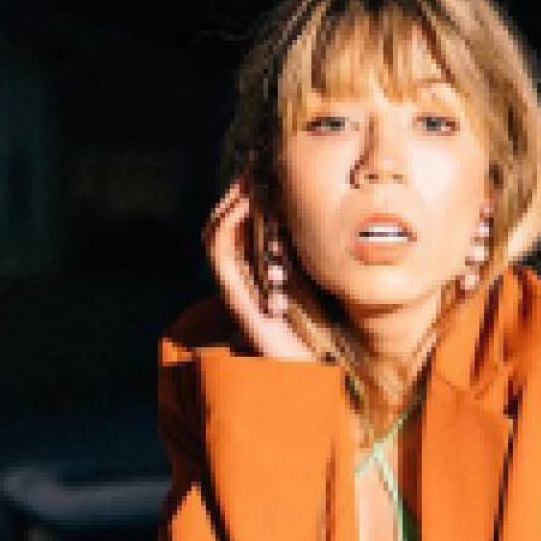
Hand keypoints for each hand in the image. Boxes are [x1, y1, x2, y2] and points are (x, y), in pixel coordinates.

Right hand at [202, 178, 316, 361]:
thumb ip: (311, 255)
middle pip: (222, 225)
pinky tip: (246, 206)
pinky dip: (229, 226)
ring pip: (216, 236)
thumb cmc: (319, 332)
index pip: (239, 225)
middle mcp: (242, 278)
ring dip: (230, 203)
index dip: (244, 194)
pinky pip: (222, 256)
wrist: (312, 375)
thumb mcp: (316, 282)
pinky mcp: (238, 301)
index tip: (262, 167)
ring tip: (250, 180)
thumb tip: (324, 218)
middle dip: (236, 191)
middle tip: (254, 165)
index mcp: (257, 272)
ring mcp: (237, 289)